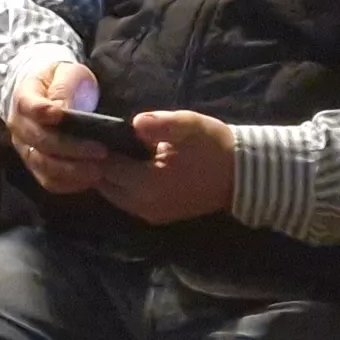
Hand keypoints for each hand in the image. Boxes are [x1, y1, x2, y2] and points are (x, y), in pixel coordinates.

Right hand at [4, 58, 111, 195]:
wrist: (52, 94)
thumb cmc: (63, 82)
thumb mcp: (67, 74)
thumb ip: (64, 88)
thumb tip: (62, 110)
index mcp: (24, 98)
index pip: (29, 106)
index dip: (43, 111)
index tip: (61, 115)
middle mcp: (19, 126)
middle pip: (40, 140)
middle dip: (70, 148)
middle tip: (100, 150)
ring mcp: (25, 148)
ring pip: (42, 164)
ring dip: (70, 170)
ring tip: (97, 170)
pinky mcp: (35, 166)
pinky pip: (47, 180)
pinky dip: (67, 183)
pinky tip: (88, 179)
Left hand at [94, 109, 238, 225]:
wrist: (241, 176)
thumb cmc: (213, 147)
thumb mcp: (188, 127)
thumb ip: (159, 124)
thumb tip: (134, 123)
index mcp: (147, 184)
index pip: (106, 167)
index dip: (99, 148)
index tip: (98, 131)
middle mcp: (143, 205)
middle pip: (104, 184)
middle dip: (99, 163)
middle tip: (104, 140)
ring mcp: (150, 214)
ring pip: (113, 195)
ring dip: (109, 175)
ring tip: (116, 150)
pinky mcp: (158, 216)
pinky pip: (126, 201)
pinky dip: (121, 185)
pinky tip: (129, 165)